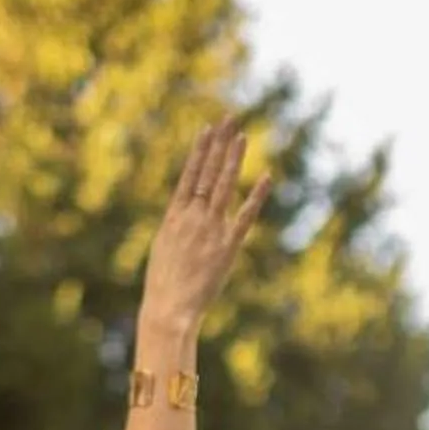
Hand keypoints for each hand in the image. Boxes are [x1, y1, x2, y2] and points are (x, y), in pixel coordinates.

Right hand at [139, 117, 268, 333]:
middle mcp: (192, 217)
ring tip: (241, 136)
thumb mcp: (163, 248)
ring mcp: (210, 230)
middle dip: (218, 145)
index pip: (189, 175)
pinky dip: (256, 195)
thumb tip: (184, 211)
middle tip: (228, 119)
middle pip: (207, 173)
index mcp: (173, 217)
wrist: (168, 309)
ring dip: (233, 160)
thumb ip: (177, 226)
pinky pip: (245, 216)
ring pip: (224, 186)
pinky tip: (265, 176)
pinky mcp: (227, 247)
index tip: (207, 129)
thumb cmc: (163, 285)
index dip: (200, 150)